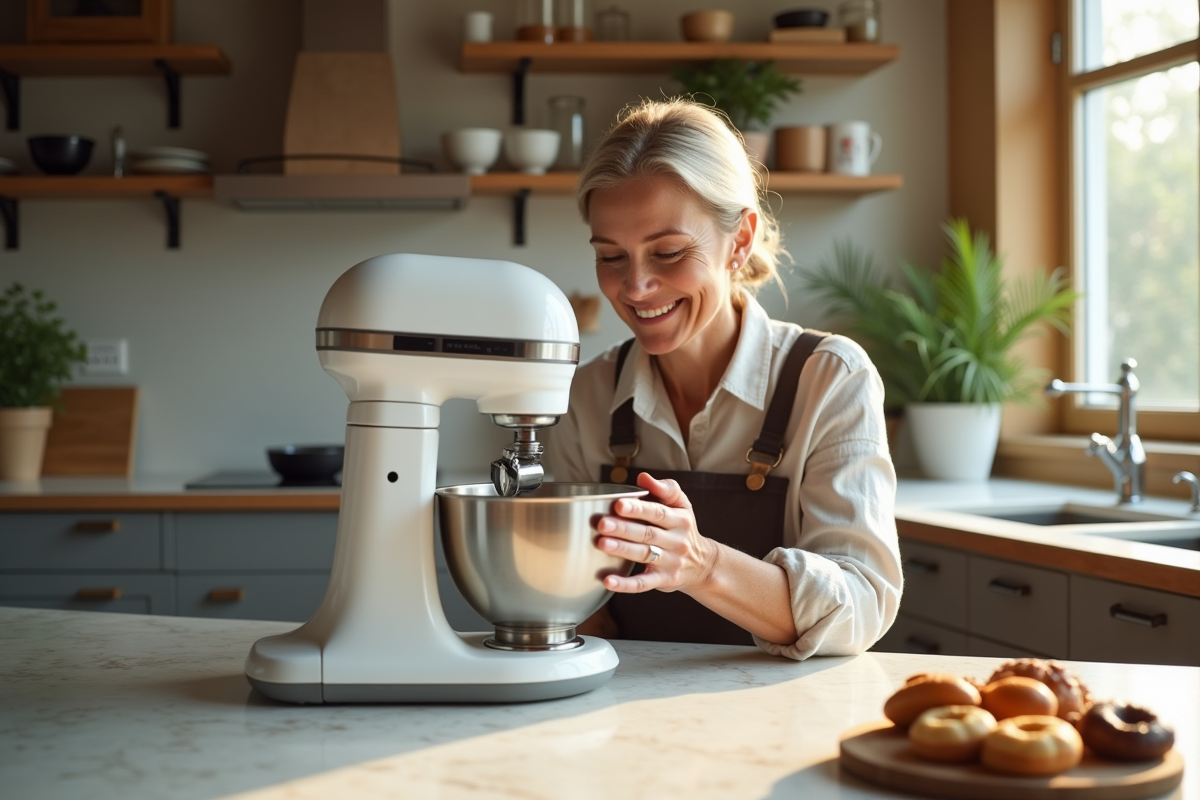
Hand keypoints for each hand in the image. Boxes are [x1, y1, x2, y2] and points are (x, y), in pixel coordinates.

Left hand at [595, 472, 717, 593]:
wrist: (702, 565)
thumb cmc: (683, 529)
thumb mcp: (682, 505)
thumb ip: (664, 489)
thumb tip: (643, 477)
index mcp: (680, 519)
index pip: (657, 512)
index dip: (638, 508)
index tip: (618, 504)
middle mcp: (676, 541)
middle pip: (648, 533)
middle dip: (624, 528)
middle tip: (602, 523)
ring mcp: (670, 562)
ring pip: (644, 555)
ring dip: (622, 550)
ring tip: (602, 543)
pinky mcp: (663, 580)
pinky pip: (643, 583)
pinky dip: (625, 584)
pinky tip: (608, 581)